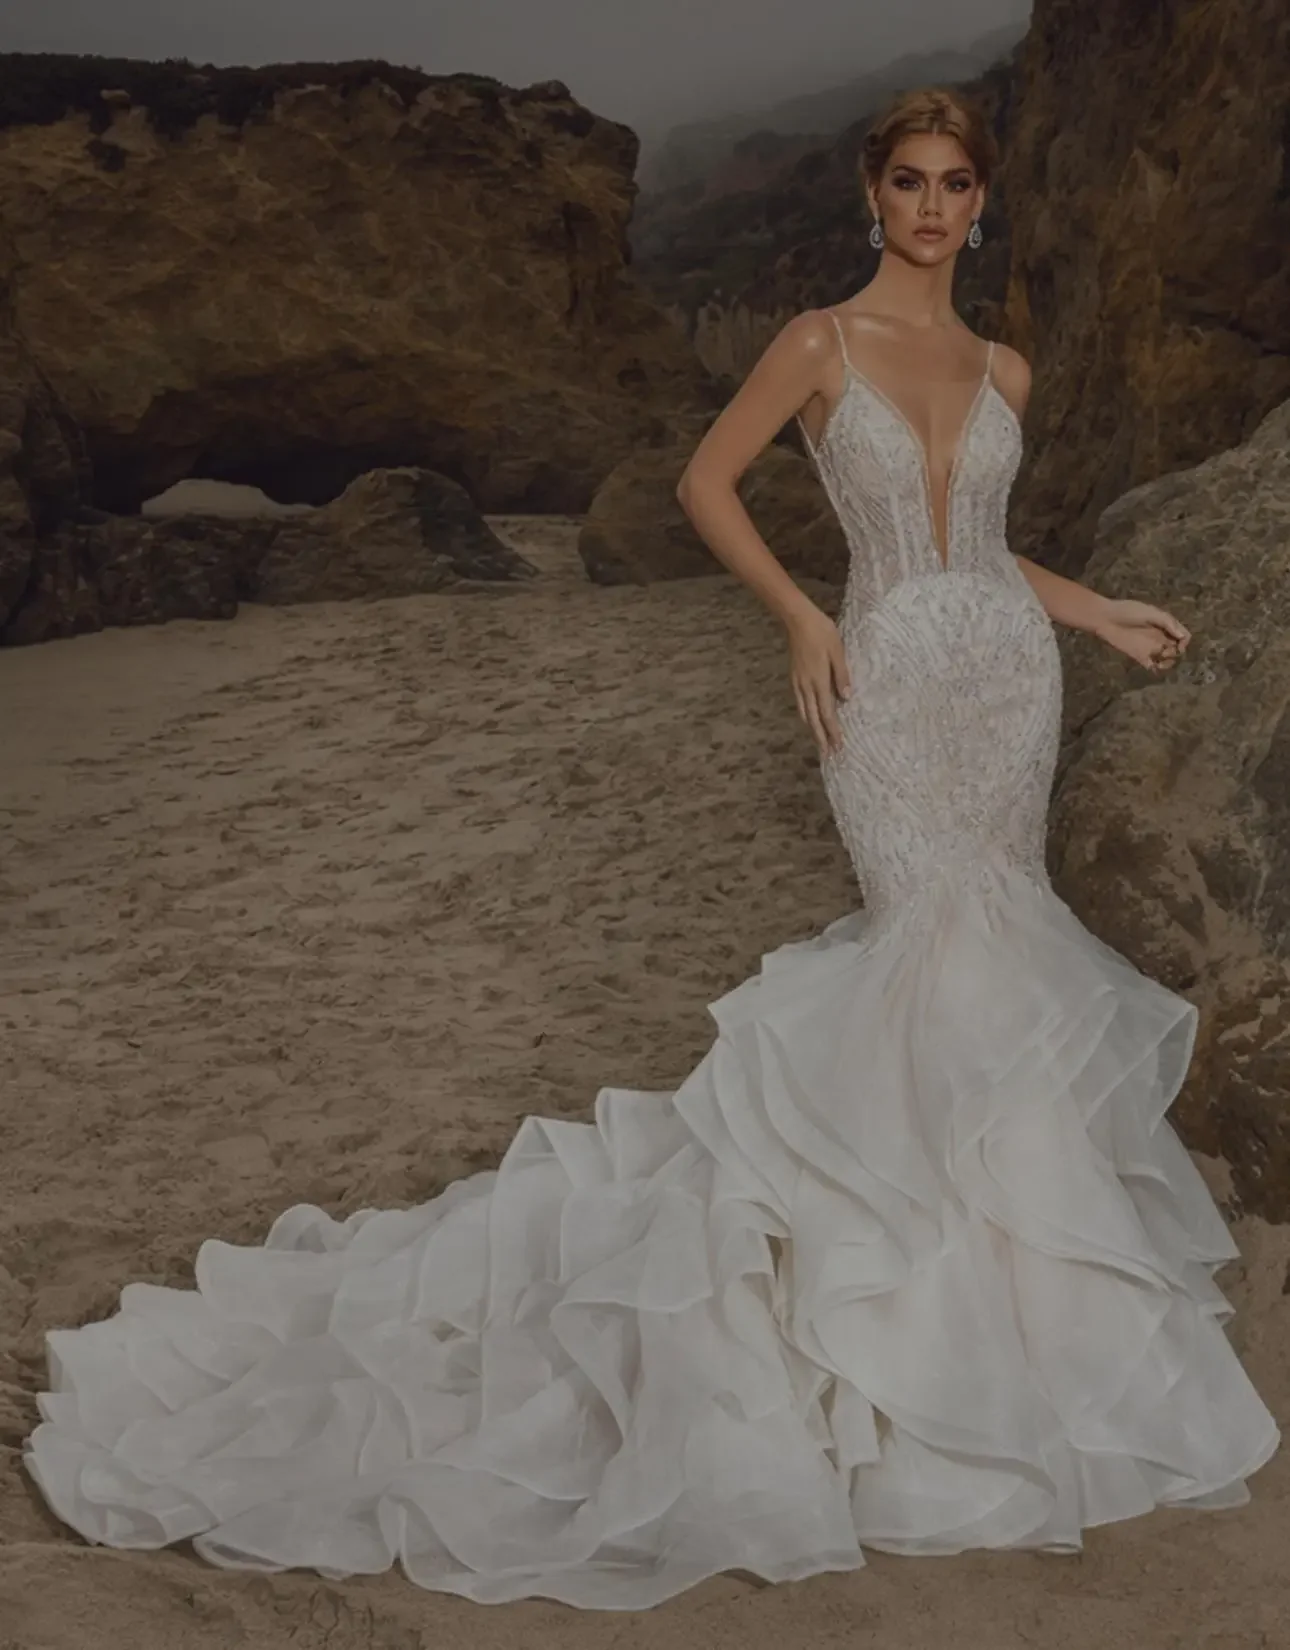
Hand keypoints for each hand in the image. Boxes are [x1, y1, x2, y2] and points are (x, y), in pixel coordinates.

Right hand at [785, 603, 851, 756]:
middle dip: (821, 738)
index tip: (838, 746)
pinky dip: (806, 715)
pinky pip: (800, 703)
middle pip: (814, 719)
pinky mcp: (795, 678)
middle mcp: (806, 686)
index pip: (827, 713)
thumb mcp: (838, 651)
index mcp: (818, 681)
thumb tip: (846, 698)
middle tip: (828, 754)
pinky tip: (809, 719)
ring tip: (819, 742)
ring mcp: (798, 683)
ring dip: (812, 729)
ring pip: (805, 713)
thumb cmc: (821, 632)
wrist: (798, 620)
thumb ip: (841, 675)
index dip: (833, 731)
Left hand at [1093, 597, 1190, 673]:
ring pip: (1166, 659)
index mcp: (1165, 625)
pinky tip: (1154, 665)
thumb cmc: (1128, 611)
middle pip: (1176, 648)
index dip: (1184, 641)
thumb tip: (1182, 637)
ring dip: (1168, 662)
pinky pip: (1152, 665)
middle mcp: (1160, 637)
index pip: (1183, 635)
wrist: (1106, 618)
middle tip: (1167, 651)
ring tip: (1161, 660)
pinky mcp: (1139, 656)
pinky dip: (1156, 668)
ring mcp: (1150, 647)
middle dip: (1176, 652)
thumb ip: (1167, 622)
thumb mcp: (1151, 612)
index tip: (1180, 645)